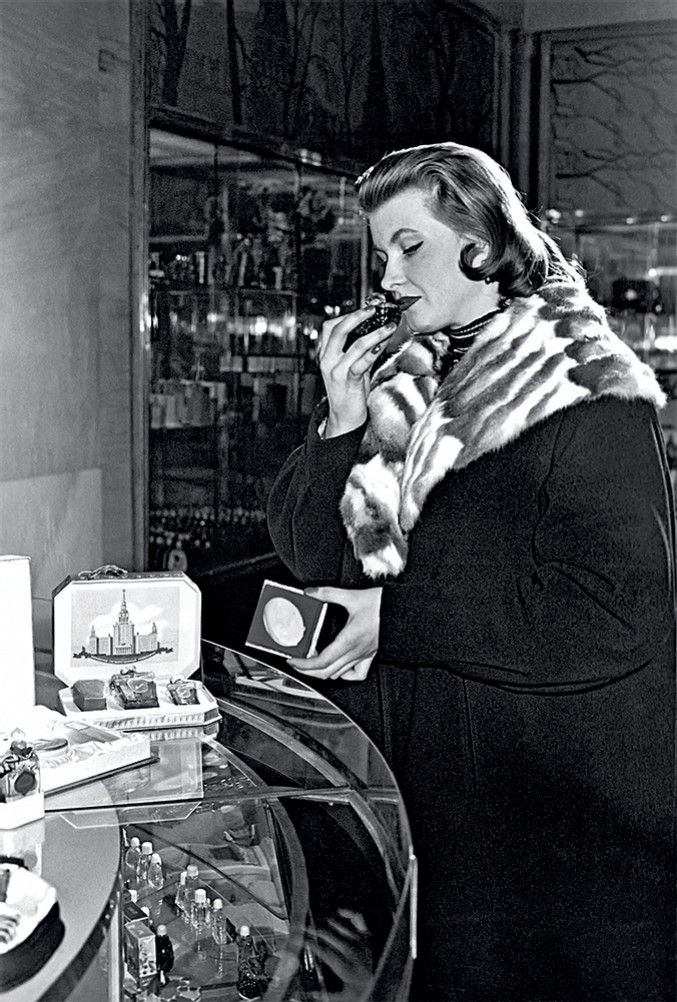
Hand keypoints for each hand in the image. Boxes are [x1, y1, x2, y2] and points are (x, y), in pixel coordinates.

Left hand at [287, 586, 381, 679]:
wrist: (404, 611)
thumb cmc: (383, 606)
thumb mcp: (351, 596)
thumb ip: (328, 593)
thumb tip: (311, 592)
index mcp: (348, 641)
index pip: (320, 662)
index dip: (304, 665)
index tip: (293, 660)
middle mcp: (355, 652)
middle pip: (326, 673)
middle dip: (308, 671)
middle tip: (297, 664)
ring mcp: (363, 656)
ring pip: (339, 675)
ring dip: (323, 673)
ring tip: (313, 664)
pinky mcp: (370, 654)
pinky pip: (357, 674)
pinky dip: (345, 675)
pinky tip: (340, 668)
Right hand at [318, 308, 397, 437]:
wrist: (344, 417)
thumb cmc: (349, 392)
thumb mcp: (351, 367)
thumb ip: (359, 351)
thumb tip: (375, 333)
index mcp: (326, 354)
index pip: (330, 327)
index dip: (347, 315)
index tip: (364, 309)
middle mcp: (328, 360)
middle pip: (338, 330)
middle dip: (357, 316)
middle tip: (374, 309)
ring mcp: (337, 371)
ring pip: (355, 345)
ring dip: (375, 333)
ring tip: (389, 326)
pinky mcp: (348, 381)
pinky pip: (362, 362)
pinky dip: (374, 351)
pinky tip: (383, 344)